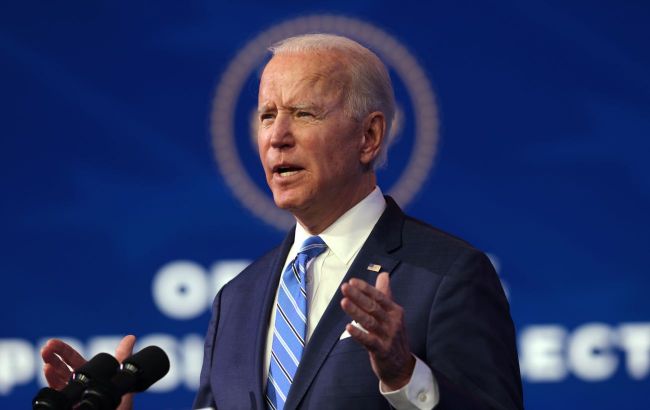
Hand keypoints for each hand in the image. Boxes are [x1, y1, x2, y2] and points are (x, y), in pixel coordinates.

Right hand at [41, 335, 136, 409]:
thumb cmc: (121, 400)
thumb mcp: (121, 375)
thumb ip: (123, 356)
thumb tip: (130, 337)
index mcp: (89, 373)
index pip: (72, 359)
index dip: (62, 350)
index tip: (52, 342)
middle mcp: (79, 383)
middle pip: (61, 367)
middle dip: (53, 356)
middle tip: (46, 347)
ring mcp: (74, 394)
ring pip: (58, 379)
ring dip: (51, 368)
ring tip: (46, 359)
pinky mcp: (70, 403)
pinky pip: (60, 392)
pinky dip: (52, 381)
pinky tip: (48, 370)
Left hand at [340, 272, 414, 389]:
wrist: (402, 366)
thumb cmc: (393, 336)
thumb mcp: (392, 314)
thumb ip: (385, 294)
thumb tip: (383, 274)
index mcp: (395, 311)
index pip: (379, 296)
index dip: (366, 288)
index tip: (352, 281)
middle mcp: (393, 322)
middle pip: (373, 307)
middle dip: (358, 296)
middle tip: (344, 288)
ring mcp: (388, 336)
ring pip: (370, 322)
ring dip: (356, 312)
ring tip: (344, 302)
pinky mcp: (382, 350)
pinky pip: (369, 341)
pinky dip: (359, 334)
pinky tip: (348, 328)